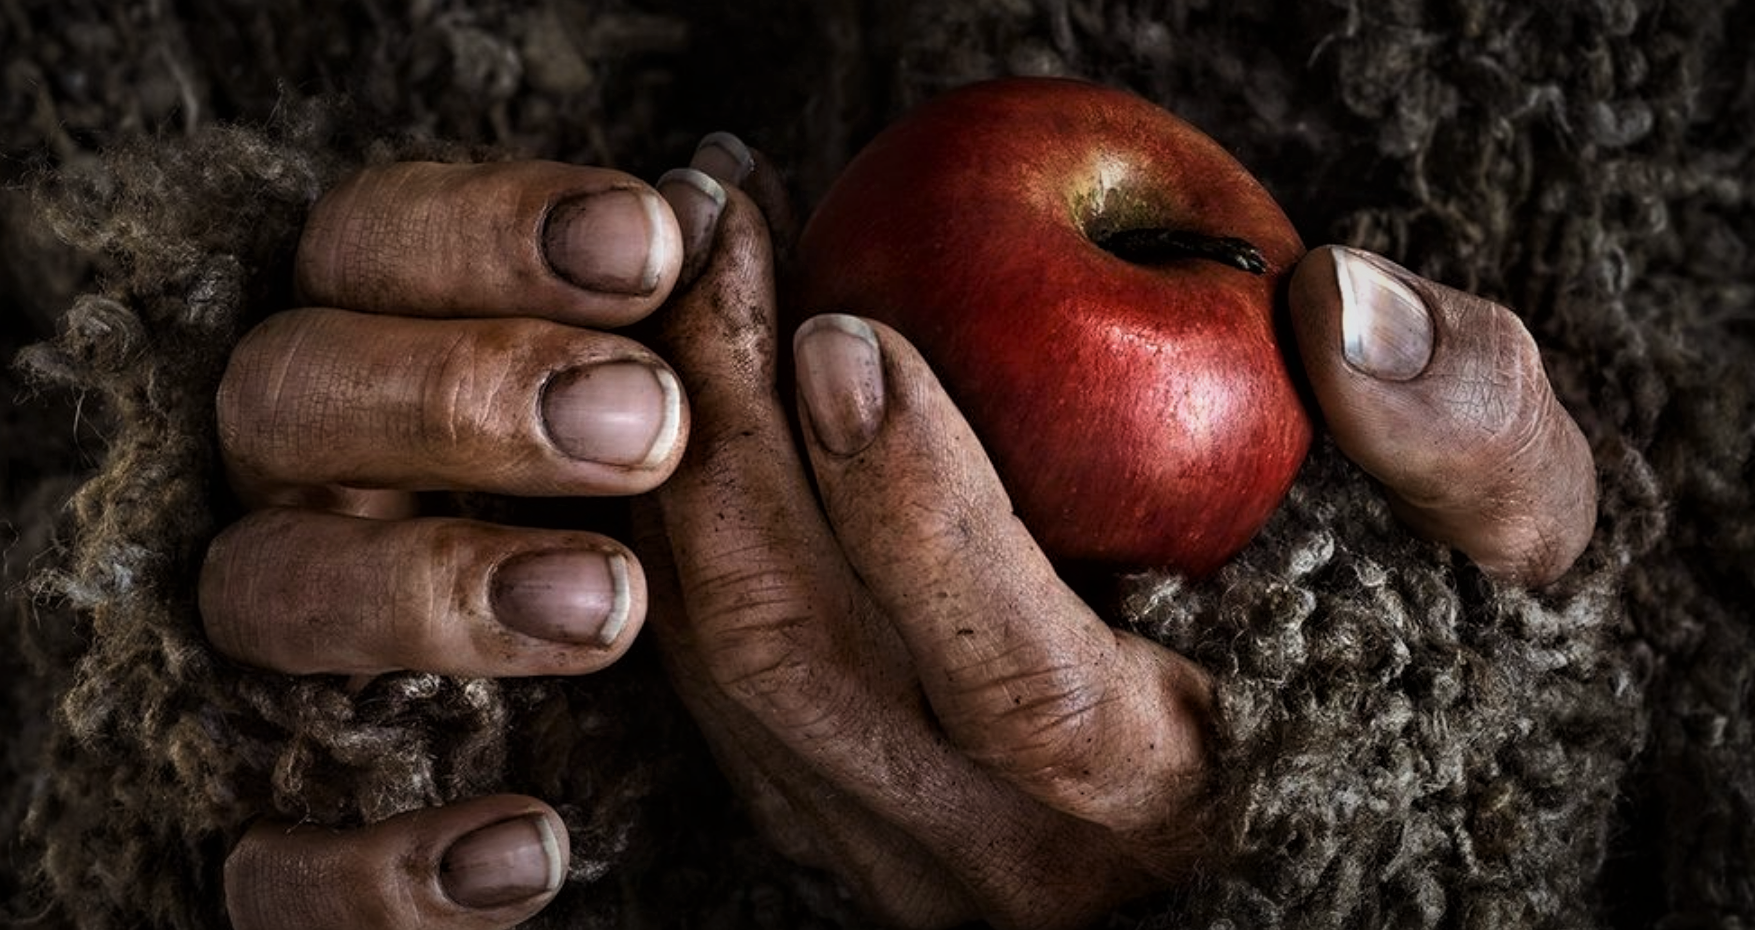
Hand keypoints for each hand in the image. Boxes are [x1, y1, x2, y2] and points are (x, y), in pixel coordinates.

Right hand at [199, 150, 734, 928]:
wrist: (597, 754)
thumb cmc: (641, 528)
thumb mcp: (678, 429)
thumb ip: (692, 335)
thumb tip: (739, 207)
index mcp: (387, 353)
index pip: (372, 241)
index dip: (494, 229)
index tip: (659, 240)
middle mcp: (310, 486)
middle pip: (287, 391)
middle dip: (463, 390)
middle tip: (645, 420)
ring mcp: (284, 651)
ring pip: (261, 594)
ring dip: (428, 590)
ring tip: (611, 604)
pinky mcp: (294, 819)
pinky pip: (269, 861)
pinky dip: (377, 867)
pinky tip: (529, 847)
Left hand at [643, 150, 1596, 926]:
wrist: (1319, 770)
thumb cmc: (1412, 645)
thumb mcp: (1497, 543)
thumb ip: (1464, 436)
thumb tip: (1343, 308)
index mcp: (1174, 794)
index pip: (1018, 678)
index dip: (918, 510)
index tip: (848, 327)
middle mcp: (1006, 853)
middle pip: (804, 661)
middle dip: (730, 427)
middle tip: (718, 227)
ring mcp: (894, 844)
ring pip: (724, 665)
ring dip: (680, 446)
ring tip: (691, 264)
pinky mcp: (832, 808)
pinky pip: (709, 665)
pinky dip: (684, 506)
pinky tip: (704, 371)